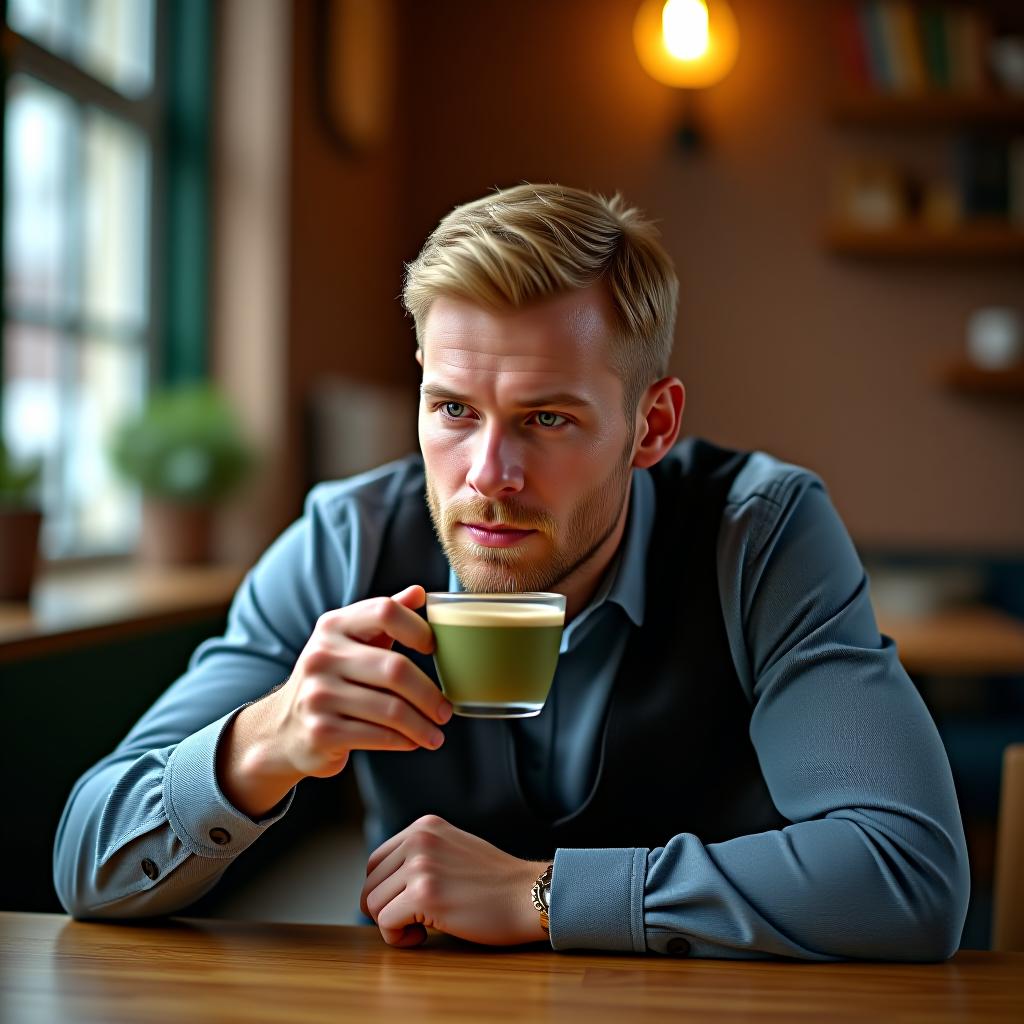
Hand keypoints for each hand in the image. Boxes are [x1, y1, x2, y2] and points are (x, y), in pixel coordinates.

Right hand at [217, 586, 451, 817]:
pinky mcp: (321, 731)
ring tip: (436, 733)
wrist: (283, 729)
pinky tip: (413, 741)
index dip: (417, 627)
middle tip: (445, 711)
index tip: (434, 649)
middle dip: (429, 694)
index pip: (384, 611)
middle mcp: (322, 656)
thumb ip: (383, 618)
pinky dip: (404, 741)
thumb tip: (420, 593)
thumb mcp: (350, 642)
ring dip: (422, 725)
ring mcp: (318, 695)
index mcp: (333, 626)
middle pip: (396, 669)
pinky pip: (378, 736)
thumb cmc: (332, 680)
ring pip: (391, 709)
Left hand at [360, 814, 549, 947]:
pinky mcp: (424, 894)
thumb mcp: (454, 850)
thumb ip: (422, 856)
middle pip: (370, 884)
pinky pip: (385, 923)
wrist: (529, 895)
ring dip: (393, 925)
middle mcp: (419, 839)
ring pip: (373, 905)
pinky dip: (399, 938)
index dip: (385, 891)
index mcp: (424, 826)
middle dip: (386, 910)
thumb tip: (384, 884)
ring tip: (423, 928)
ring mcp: (421, 865)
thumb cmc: (496, 884)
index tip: (407, 906)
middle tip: (415, 922)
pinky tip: (424, 936)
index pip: (376, 862)